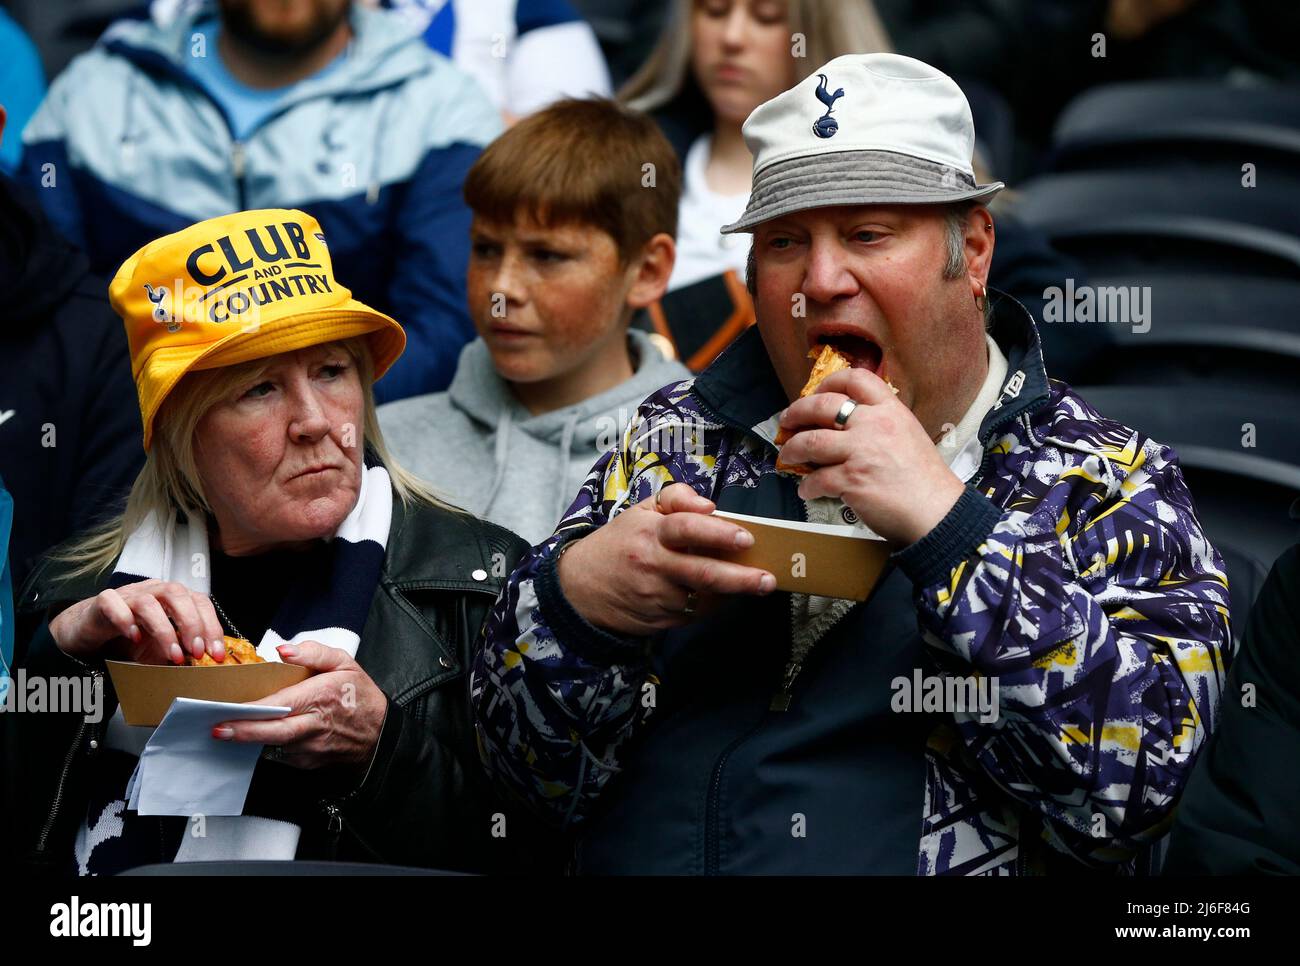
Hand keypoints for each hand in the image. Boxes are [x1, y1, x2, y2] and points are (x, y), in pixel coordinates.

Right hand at [48, 579, 227, 665]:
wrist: (91, 631)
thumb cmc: (131, 638)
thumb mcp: (162, 648)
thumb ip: (182, 650)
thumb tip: (205, 664)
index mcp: (174, 598)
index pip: (200, 602)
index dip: (211, 626)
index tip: (215, 653)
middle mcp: (154, 591)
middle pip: (178, 594)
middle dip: (192, 624)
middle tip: (196, 652)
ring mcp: (128, 594)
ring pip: (149, 602)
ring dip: (164, 630)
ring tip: (172, 655)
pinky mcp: (104, 602)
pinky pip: (114, 604)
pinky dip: (125, 621)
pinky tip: (134, 638)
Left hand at [213, 641, 386, 770]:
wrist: (379, 734)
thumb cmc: (360, 697)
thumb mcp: (345, 663)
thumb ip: (314, 653)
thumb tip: (283, 651)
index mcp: (322, 696)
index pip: (283, 704)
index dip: (256, 710)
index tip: (231, 710)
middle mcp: (316, 724)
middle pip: (274, 732)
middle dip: (244, 732)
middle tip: (218, 730)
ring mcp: (312, 747)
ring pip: (274, 745)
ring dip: (253, 739)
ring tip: (234, 730)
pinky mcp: (308, 762)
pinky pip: (282, 753)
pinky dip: (271, 744)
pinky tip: (267, 735)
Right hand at [557, 483, 776, 636]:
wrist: (581, 587)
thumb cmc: (619, 543)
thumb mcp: (641, 511)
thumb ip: (676, 498)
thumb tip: (709, 505)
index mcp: (651, 532)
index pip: (687, 529)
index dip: (718, 532)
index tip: (746, 538)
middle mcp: (654, 565)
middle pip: (703, 574)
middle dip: (741, 579)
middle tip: (767, 579)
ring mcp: (657, 596)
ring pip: (705, 597)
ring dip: (731, 592)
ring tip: (754, 583)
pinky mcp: (661, 619)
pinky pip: (696, 613)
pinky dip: (714, 604)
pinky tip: (721, 594)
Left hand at [776, 368, 965, 545]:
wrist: (937, 511)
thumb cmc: (924, 480)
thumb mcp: (908, 435)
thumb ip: (880, 425)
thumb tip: (844, 427)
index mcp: (890, 411)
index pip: (855, 379)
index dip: (829, 383)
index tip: (815, 392)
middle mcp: (874, 425)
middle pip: (823, 406)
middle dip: (797, 412)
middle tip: (787, 421)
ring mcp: (861, 451)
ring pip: (810, 441)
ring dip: (792, 449)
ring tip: (787, 455)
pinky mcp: (852, 480)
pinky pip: (816, 479)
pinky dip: (806, 486)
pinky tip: (806, 490)